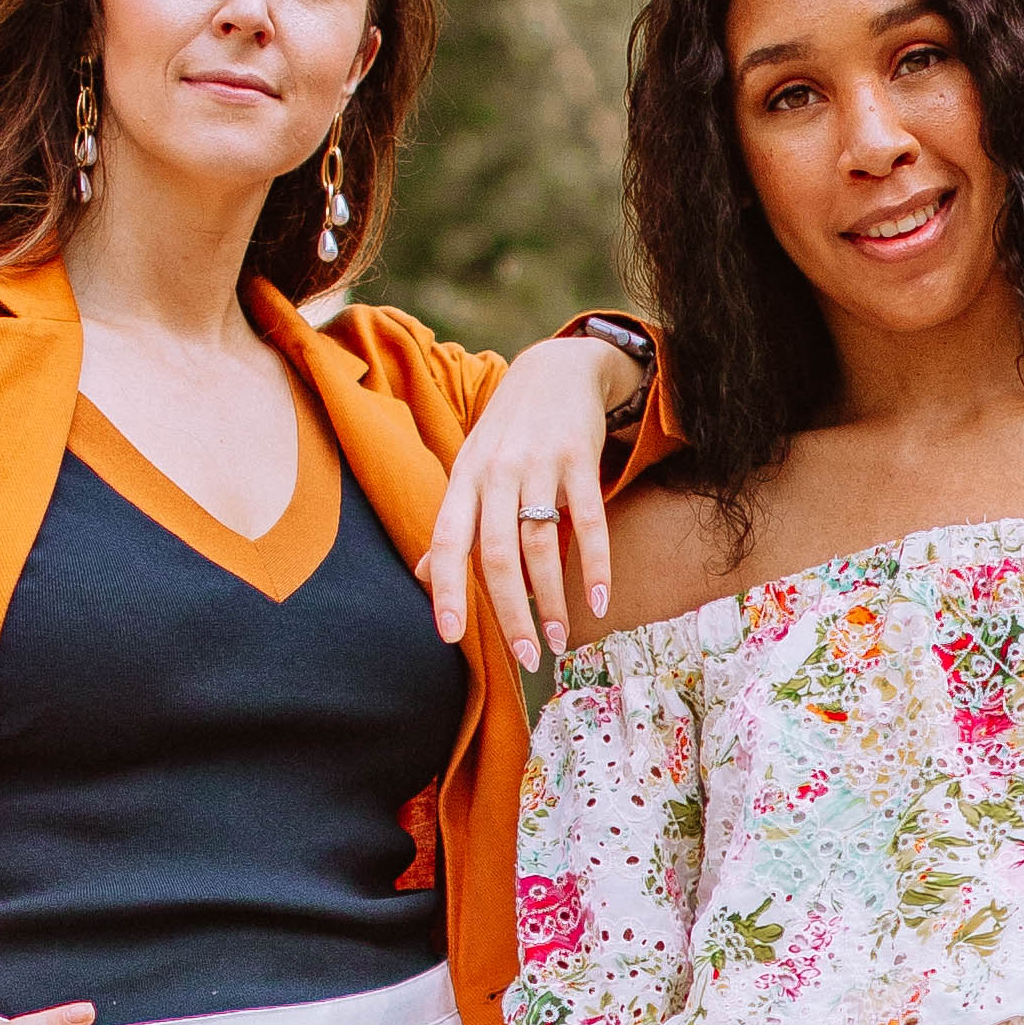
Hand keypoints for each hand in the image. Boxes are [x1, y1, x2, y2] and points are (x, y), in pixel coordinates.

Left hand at [424, 329, 645, 669]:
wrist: (555, 368)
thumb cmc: (508, 432)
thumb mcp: (471, 469)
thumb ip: (455, 523)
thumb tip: (424, 575)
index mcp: (464, 479)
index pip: (448, 540)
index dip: (445, 589)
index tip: (450, 637)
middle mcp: (496, 472)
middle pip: (499, 553)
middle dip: (511, 612)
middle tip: (525, 656)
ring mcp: (539, 463)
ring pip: (542, 544)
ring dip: (553, 599)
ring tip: (558, 639)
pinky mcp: (580, 458)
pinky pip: (589, 521)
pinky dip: (595, 565)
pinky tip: (599, 601)